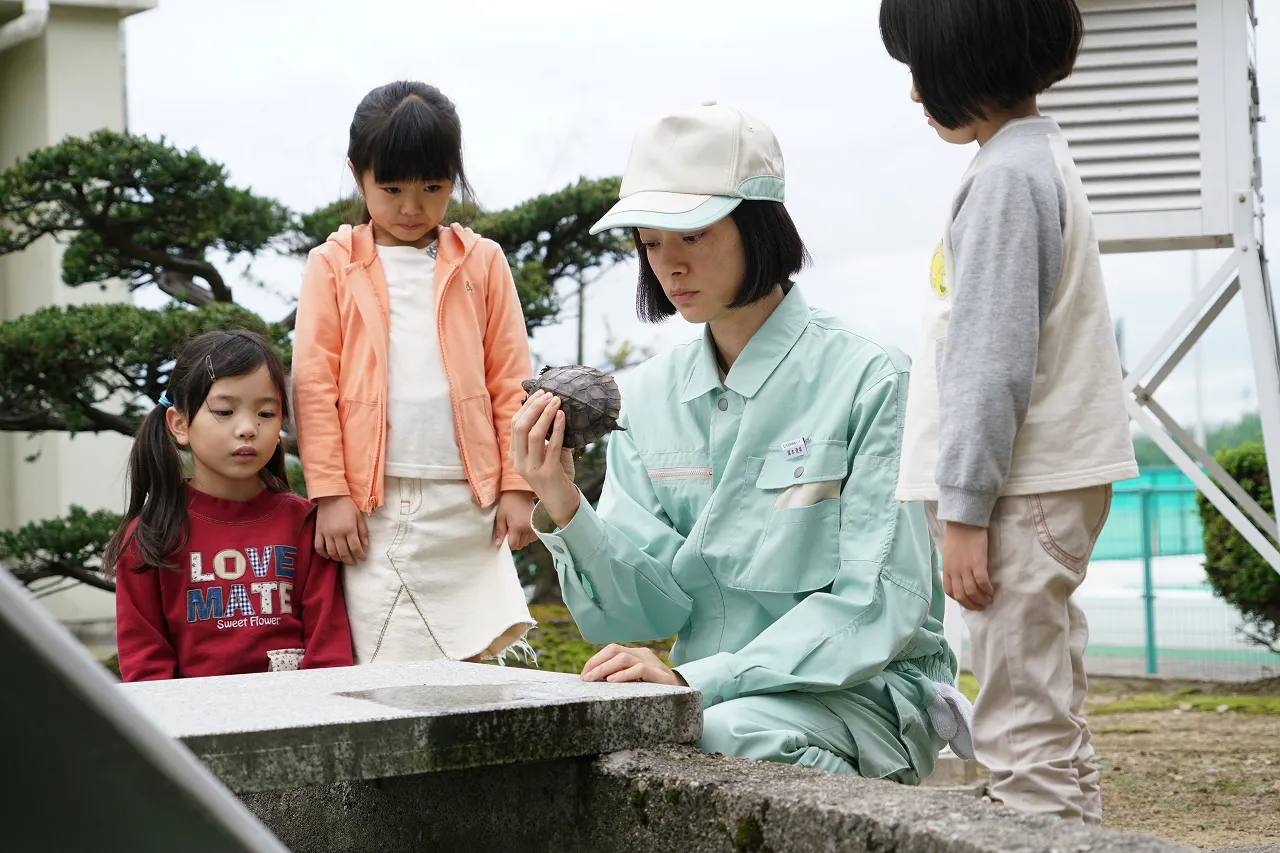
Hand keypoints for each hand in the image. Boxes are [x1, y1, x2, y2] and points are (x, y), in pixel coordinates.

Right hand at [315, 495, 368, 565]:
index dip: (360, 555)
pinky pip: (319, 547)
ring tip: (343, 560)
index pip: (355, 548)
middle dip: (350, 560)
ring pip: (332, 552)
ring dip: (338, 559)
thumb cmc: (347, 505)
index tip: (363, 558)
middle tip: (354, 562)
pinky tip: (329, 556)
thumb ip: (362, 532)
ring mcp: (326, 533)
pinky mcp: (318, 532)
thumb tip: (365, 545)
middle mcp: (337, 533)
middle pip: (344, 553)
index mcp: (349, 529)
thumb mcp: (359, 517)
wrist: (331, 496)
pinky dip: (323, 554)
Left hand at [494, 491, 536, 549]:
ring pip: (527, 542)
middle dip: (514, 542)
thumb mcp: (500, 516)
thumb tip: (498, 544)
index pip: (513, 545)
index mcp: (517, 527)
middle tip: (509, 532)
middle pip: (520, 545)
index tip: (504, 538)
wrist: (519, 492)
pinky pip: (533, 538)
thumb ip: (500, 531)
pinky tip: (523, 529)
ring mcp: (534, 527)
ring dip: (521, 540)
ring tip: (516, 529)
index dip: (507, 544)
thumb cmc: (508, 503)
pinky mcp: (537, 524)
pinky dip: (528, 537)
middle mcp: (528, 529)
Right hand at [510, 391, 578, 526]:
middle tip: (548, 395)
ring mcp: (532, 469)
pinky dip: (557, 428)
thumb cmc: (555, 474)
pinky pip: (551, 446)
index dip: (526, 407)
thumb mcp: (544, 453)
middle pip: (520, 427)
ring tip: (556, 402)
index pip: (514, 425)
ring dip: (545, 415)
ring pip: (533, 435)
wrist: (562, 502)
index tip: (540, 394)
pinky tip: (562, 416)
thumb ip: (544, 435)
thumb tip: (552, 408)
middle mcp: (519, 462)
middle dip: (534, 407)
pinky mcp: (547, 473)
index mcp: (515, 455)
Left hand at [581, 644, 686, 686]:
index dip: (595, 660)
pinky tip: (612, 681)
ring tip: (594, 680)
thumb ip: (620, 676)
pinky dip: (623, 675)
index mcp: (636, 653)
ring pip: (624, 658)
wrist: (683, 695)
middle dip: (597, 664)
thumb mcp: (635, 680)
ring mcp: (652, 662)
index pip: (611, 649)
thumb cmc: (654, 690)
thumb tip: (593, 680)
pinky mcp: (659, 675)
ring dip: (605, 669)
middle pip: (614, 650)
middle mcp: (643, 654)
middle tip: (585, 678)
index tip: (584, 674)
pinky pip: (639, 669)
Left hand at [942, 522, 993, 610]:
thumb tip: (959, 576)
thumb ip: (953, 566)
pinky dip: (987, 589)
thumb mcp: (949, 553)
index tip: (968, 601)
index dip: (959, 599)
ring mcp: (965, 568)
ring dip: (981, 600)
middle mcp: (954, 571)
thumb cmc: (957, 535)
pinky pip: (982, 582)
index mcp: (947, 569)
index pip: (949, 591)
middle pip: (961, 595)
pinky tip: (991, 591)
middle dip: (971, 605)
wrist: (964, 522)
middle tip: (981, 606)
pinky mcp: (977, 563)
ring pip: (971, 592)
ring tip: (988, 600)